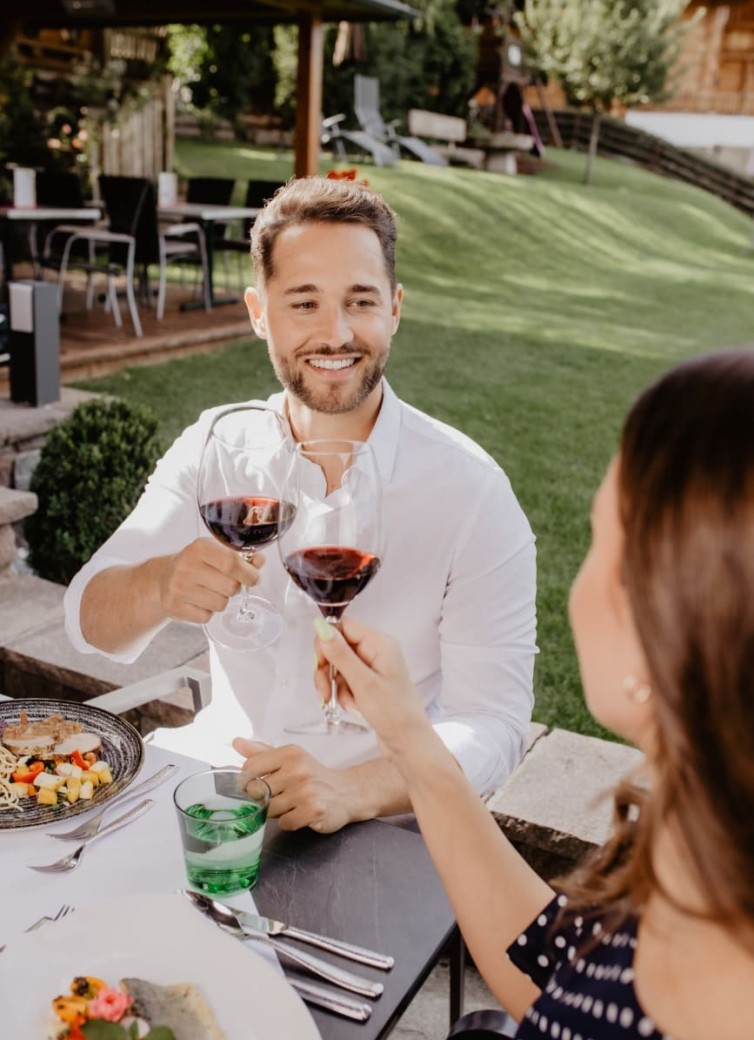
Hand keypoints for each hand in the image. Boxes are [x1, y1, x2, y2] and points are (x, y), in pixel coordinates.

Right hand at [156, 538, 264, 623]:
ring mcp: (178, 588)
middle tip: (228, 584)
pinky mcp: (174, 607)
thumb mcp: (215, 552)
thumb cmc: (196, 564)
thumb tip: (259, 561)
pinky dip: (207, 612)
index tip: (253, 577)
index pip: (232, 563)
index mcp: (200, 548)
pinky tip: (199, 601)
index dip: (249, 573)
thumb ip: (240, 556)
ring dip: (222, 600)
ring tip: (210, 591)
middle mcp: (186, 566)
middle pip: (231, 587)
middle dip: (236, 588)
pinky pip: (206, 617)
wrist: (162, 578)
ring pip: (221, 604)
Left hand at [231, 739, 353, 832]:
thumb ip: (262, 752)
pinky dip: (288, 822)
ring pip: (269, 810)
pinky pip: (284, 822)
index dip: (247, 781)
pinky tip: (299, 813)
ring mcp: (306, 791)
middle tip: (278, 796)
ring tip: (291, 804)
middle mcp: (298, 770)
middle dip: (263, 799)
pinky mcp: (313, 810)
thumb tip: (236, 742)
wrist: (346, 792)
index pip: (250, 768)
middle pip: (257, 792)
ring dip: (276, 812)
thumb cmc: (313, 775)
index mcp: (289, 754)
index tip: (255, 785)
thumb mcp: (290, 758)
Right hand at [313, 617, 431, 758]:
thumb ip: (340, 654)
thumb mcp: (362, 682)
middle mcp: (377, 652)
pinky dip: (344, 695)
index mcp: (380, 644)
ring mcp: (373, 669)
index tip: (319, 663)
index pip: (344, 627)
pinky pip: (346, 682)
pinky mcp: (370, 684)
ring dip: (335, 687)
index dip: (327, 642)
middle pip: (338, 647)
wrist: (409, 743)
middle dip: (327, 670)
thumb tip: (321, 627)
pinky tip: (354, 708)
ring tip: (345, 704)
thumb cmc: (394, 714)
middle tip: (324, 690)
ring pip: (339, 667)